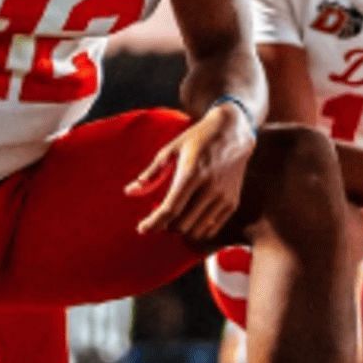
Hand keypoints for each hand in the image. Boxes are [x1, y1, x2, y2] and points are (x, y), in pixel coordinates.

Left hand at [126, 106, 254, 240]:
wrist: (233, 131)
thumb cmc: (198, 138)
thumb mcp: (172, 149)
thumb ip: (152, 172)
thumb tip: (129, 191)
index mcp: (191, 173)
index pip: (169, 209)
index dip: (153, 223)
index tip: (141, 228)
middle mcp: (209, 187)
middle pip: (181, 224)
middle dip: (165, 225)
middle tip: (159, 215)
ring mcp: (223, 197)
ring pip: (196, 230)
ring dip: (181, 229)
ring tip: (175, 217)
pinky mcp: (232, 202)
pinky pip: (211, 229)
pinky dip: (197, 229)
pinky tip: (190, 219)